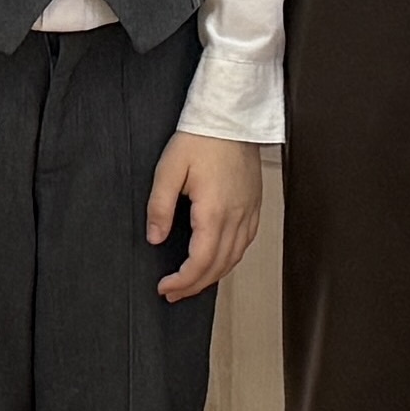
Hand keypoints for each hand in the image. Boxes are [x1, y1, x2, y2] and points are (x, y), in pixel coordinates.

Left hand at [147, 132, 267, 302]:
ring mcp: (249, 212)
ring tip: (192, 283)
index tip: (165, 287)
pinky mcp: (254, 205)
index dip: (183, 281)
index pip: (201, 261)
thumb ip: (160, 207)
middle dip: (195, 285)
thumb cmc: (200, 138)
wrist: (231, 116)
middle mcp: (236, 217)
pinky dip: (230, 259)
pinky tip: (218, 260)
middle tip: (173, 293)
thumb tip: (155, 238)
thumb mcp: (169, 169)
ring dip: (213, 275)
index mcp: (214, 212)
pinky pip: (245, 243)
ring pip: (235, 258)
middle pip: (219, 266)